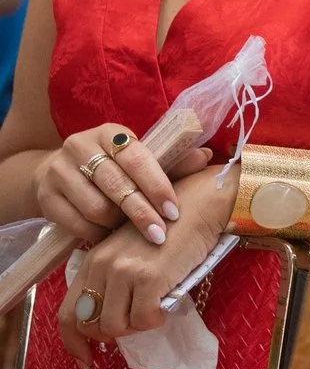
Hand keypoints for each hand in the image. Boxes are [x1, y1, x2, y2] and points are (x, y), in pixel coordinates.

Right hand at [32, 122, 214, 245]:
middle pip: (116, 185)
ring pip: (96, 207)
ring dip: (118, 225)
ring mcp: (58, 171)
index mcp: (110, 133)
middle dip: (142, 213)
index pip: (137, 158)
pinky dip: (97, 233)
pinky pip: (76, 224)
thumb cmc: (113, 167)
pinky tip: (109, 235)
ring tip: (132, 232)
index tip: (174, 211)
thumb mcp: (139, 159)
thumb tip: (206, 157)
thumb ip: (172, 162)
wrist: (58, 173)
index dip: (158, 186)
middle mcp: (80, 146)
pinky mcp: (45, 196)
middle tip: (160, 234)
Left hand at [55, 164, 233, 362]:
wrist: (201, 204)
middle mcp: (101, 266)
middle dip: (112, 334)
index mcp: (92, 261)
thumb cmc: (172, 228)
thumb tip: (110, 319)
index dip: (74, 343)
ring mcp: (124, 272)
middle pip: (89, 324)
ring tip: (155, 309)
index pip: (67, 313)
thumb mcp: (130, 250)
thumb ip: (113, 279)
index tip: (87, 360)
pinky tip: (168, 303)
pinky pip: (144, 320)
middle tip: (136, 324)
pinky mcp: (149, 278)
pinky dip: (156, 320)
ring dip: (136, 326)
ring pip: (115, 327)